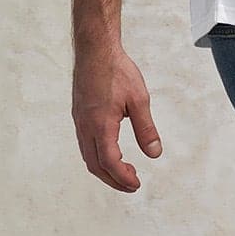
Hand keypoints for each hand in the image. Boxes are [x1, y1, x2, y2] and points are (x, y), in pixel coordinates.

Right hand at [72, 44, 164, 191]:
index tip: (136, 184)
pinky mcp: (79, 116)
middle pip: (96, 165)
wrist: (95, 50)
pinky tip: (111, 152)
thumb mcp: (139, 100)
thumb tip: (154, 153)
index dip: (123, 178)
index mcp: (101, 125)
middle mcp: (86, 127)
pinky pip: (85, 145)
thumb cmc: (116, 71)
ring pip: (88, 156)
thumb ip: (146, 129)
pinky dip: (98, 156)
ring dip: (105, 169)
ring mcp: (80, 122)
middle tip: (132, 185)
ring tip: (123, 172)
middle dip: (113, 180)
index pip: (110, 162)